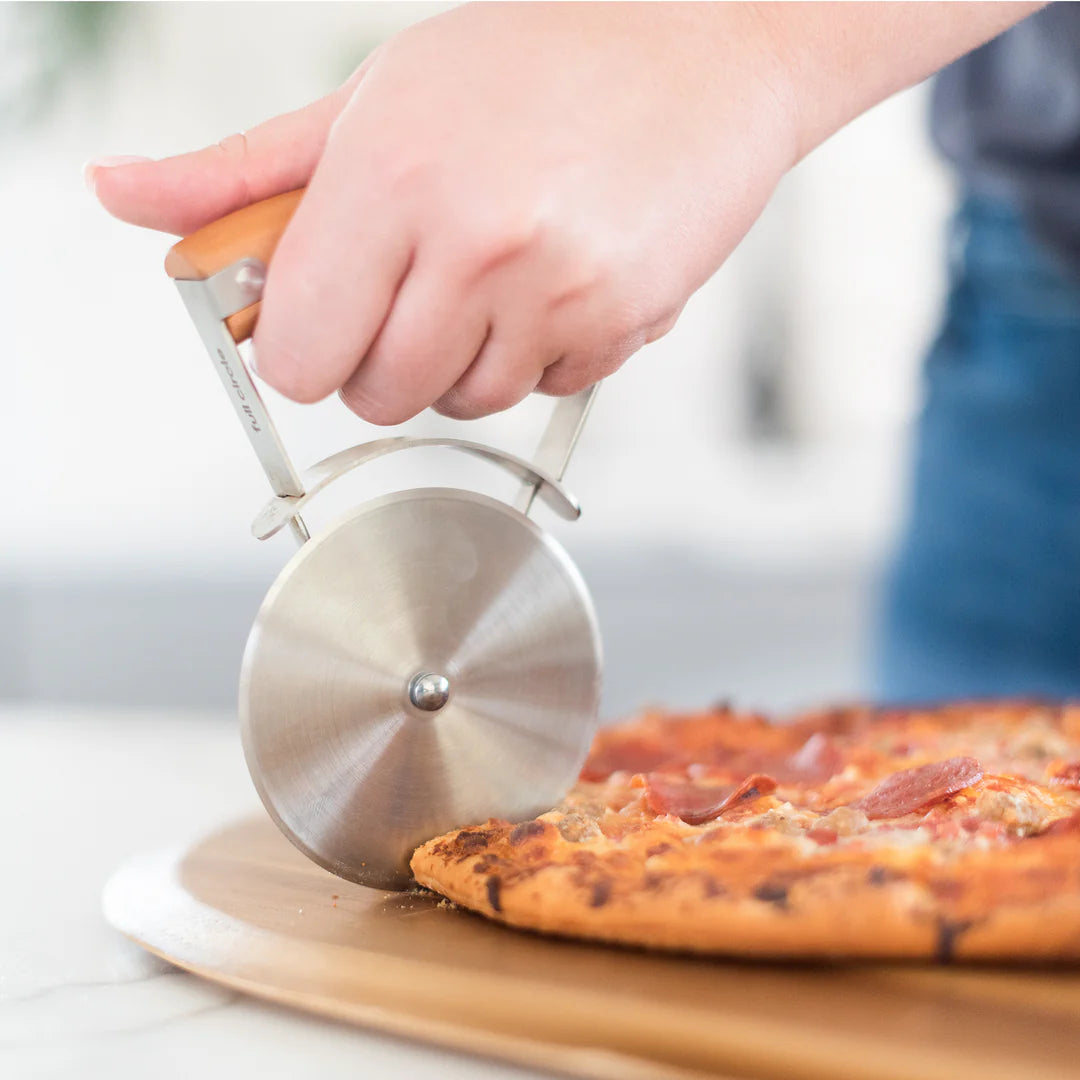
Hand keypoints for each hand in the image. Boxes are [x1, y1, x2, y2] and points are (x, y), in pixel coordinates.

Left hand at [89, 3, 796, 422]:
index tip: (326, 321)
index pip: (296, 352)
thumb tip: (129, 198)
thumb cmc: (539, 66)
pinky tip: (560, 284)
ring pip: (461, 405)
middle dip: (385, 361)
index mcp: (388, 172)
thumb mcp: (373, 100)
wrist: (705, 52)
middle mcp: (470, 238)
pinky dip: (541, 357)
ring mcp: (550, 288)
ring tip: (500, 276)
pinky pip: (541, 393)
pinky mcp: (615, 325)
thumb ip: (247, 174)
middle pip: (374, 396)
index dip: (305, 346)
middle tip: (421, 291)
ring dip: (465, 362)